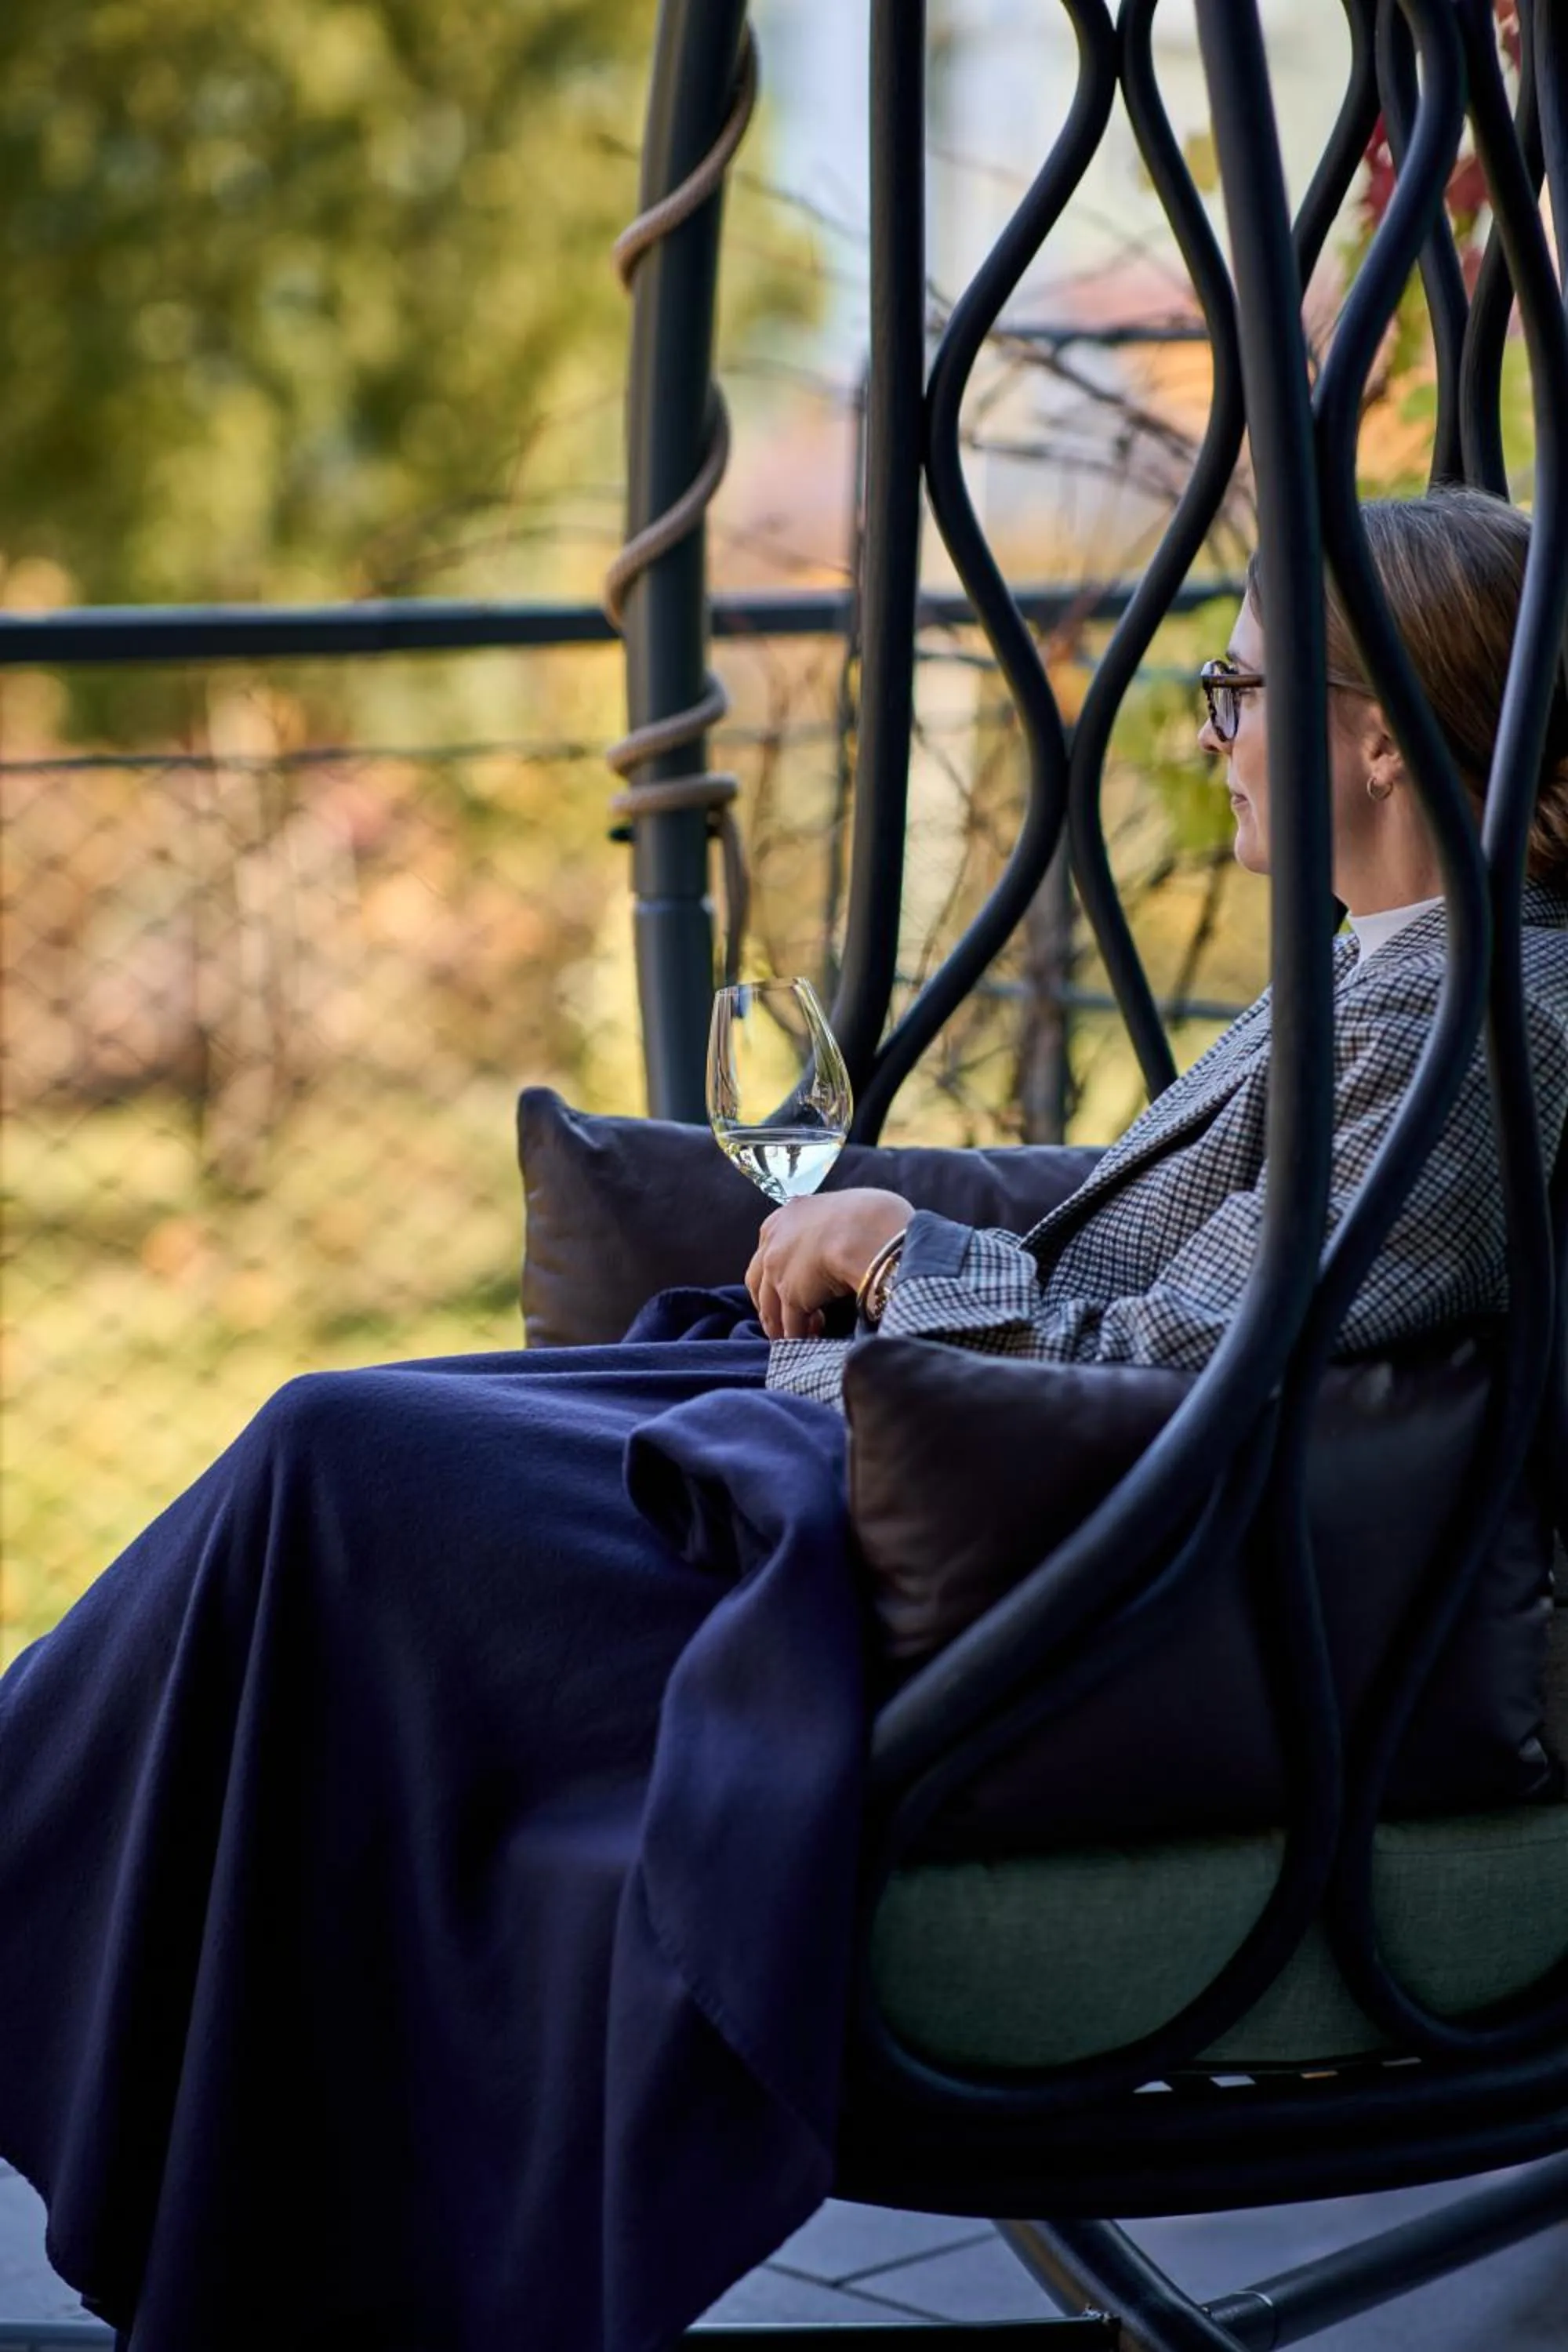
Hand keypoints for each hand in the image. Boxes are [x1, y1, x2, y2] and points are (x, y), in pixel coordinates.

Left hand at [745, 1189, 913, 1340]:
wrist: (867, 1228)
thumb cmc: (869, 1215)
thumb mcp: (836, 1213)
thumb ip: (827, 1229)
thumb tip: (841, 1243)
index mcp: (783, 1219)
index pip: (768, 1251)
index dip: (775, 1273)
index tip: (784, 1287)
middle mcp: (772, 1243)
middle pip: (758, 1282)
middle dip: (768, 1303)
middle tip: (779, 1321)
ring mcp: (777, 1271)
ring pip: (771, 1308)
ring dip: (781, 1326)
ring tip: (796, 1338)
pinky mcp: (790, 1296)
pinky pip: (790, 1325)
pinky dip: (798, 1337)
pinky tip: (808, 1343)